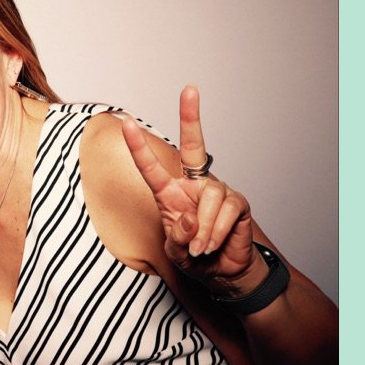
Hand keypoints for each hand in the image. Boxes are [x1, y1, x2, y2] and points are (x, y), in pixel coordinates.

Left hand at [119, 85, 254, 284]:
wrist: (223, 275)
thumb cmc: (195, 257)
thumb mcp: (175, 251)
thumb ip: (177, 235)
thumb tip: (190, 216)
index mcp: (171, 194)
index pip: (151, 168)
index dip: (138, 146)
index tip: (126, 123)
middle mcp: (195, 186)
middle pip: (194, 146)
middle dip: (191, 117)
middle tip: (189, 89)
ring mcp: (218, 192)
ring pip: (209, 198)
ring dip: (203, 231)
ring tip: (201, 248)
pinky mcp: (238, 204)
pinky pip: (226, 212)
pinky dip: (217, 233)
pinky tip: (214, 245)